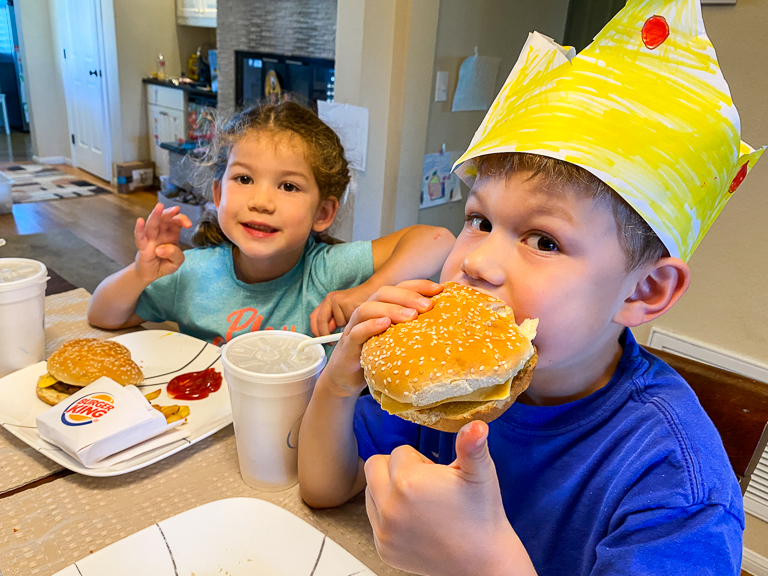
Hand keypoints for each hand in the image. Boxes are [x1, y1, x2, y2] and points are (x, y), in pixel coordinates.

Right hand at [133, 202, 191, 283]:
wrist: (151, 273)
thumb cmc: (165, 263)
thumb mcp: (177, 261)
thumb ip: (175, 254)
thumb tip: (161, 249)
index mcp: (171, 233)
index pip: (176, 222)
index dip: (182, 220)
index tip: (188, 225)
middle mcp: (161, 233)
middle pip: (164, 219)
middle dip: (169, 213)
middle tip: (175, 209)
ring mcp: (151, 238)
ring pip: (152, 224)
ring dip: (156, 215)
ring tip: (159, 207)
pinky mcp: (143, 246)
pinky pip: (140, 237)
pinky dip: (139, 229)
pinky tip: (140, 221)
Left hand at [310, 282, 375, 335]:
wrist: (372, 290)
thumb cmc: (358, 304)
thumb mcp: (342, 314)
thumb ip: (333, 323)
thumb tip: (326, 336)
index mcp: (326, 302)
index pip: (314, 317)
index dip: (315, 330)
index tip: (320, 340)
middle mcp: (329, 299)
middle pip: (320, 320)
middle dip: (325, 333)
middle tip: (330, 342)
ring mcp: (337, 300)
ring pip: (337, 322)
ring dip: (345, 327)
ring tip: (355, 321)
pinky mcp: (346, 302)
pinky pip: (347, 319)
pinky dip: (352, 323)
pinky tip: (359, 317)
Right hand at [320, 280, 442, 397]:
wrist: (346, 377)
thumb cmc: (377, 355)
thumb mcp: (397, 339)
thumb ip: (412, 327)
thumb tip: (445, 323)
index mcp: (381, 306)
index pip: (399, 287)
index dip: (419, 285)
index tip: (439, 289)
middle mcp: (367, 312)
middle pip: (385, 292)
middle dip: (408, 296)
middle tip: (428, 306)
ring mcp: (355, 326)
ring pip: (369, 308)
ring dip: (391, 308)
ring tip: (411, 315)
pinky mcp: (348, 344)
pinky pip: (357, 331)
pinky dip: (370, 325)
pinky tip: (385, 325)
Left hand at [364, 421, 535, 575]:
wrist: (482, 561)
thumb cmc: (481, 515)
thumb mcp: (480, 474)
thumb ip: (472, 446)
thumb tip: (477, 424)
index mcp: (408, 481)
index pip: (398, 451)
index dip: (419, 460)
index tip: (436, 475)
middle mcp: (389, 506)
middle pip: (374, 466)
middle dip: (395, 469)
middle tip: (423, 485)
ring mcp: (384, 529)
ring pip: (371, 491)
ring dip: (388, 491)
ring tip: (420, 503)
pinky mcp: (383, 547)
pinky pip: (374, 519)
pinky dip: (389, 515)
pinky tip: (415, 521)